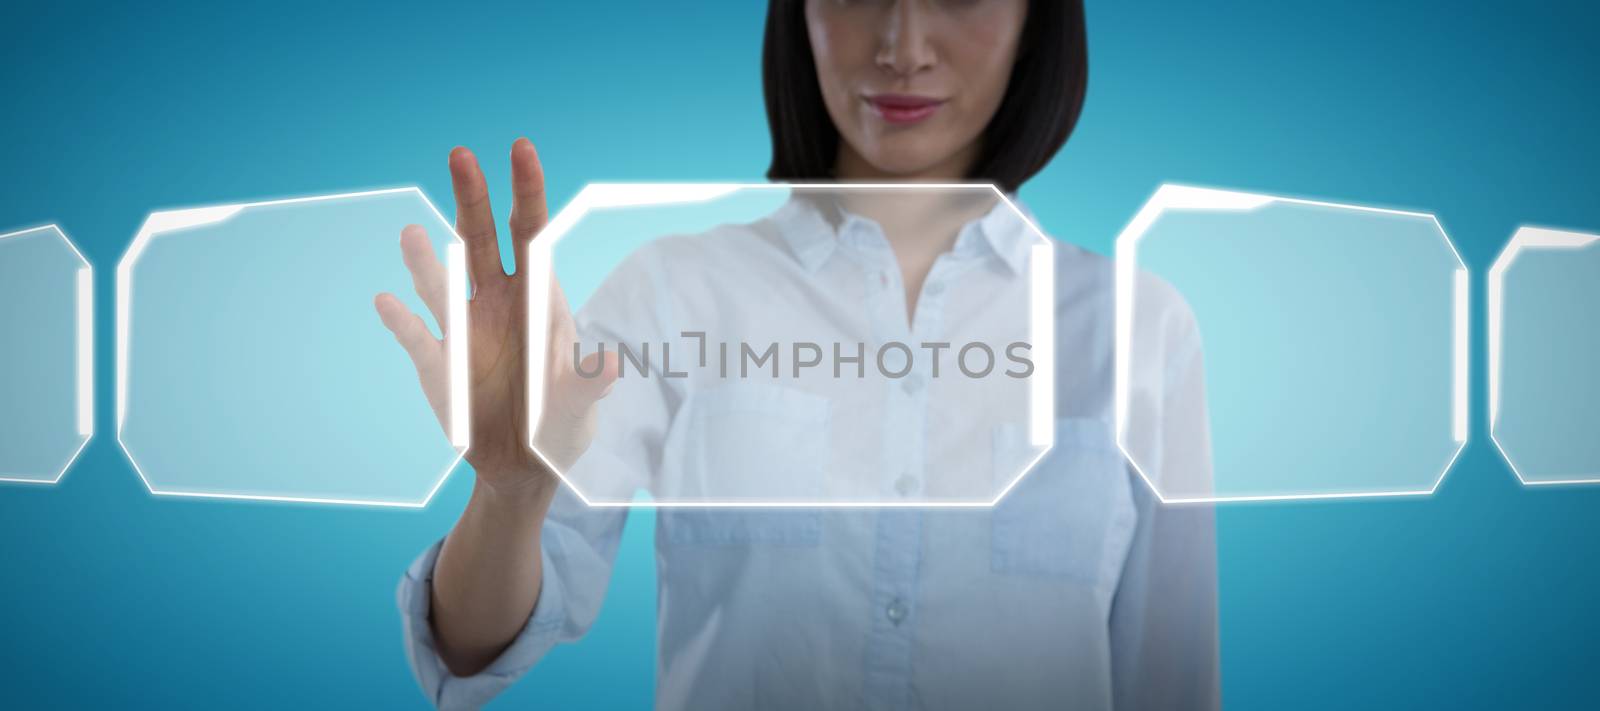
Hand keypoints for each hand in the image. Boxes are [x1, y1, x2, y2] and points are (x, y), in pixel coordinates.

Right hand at [375, 139, 617, 497]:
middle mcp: (498, 303)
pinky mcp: (438, 364)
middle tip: (461, 154)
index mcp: (538, 298)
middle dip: (472, 199)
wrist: (525, 467)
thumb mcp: (580, 408)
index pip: (531, 234)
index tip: (521, 148)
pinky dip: (402, 322)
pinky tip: (387, 303)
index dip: (527, 191)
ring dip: (426, 260)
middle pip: (480, 239)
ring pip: (441, 282)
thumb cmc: (561, 424)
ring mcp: (464, 330)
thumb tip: (613, 364)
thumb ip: (590, 384)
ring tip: (412, 233)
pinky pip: (416, 337)